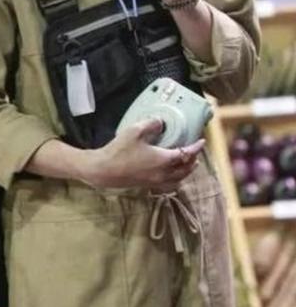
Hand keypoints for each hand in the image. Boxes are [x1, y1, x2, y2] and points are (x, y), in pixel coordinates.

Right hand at [84, 117, 203, 191]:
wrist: (104, 170)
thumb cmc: (120, 150)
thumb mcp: (135, 131)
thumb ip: (151, 124)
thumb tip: (161, 122)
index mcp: (164, 160)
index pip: (186, 154)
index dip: (195, 148)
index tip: (202, 141)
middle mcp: (163, 173)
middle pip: (185, 169)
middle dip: (193, 160)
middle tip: (195, 151)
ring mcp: (156, 181)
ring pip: (179, 179)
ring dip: (186, 171)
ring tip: (189, 164)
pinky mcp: (148, 185)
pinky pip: (170, 184)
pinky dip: (176, 178)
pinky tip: (171, 174)